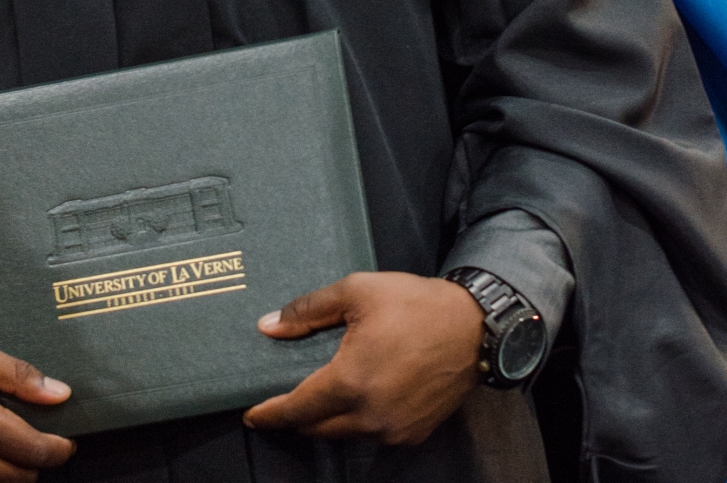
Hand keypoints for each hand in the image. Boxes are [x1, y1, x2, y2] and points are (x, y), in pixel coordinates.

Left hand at [244, 272, 482, 446]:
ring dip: (327, 419)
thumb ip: (308, 310)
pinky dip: (357, 421)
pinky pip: (373, 434)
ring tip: (318, 394)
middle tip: (282, 400)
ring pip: (345, 433)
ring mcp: (394, 430)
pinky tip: (357, 397)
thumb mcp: (357, 291)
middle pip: (318, 427)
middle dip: (297, 417)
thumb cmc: (415, 304)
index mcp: (351, 382)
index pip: (298, 409)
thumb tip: (269, 326)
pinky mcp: (413, 433)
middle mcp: (371, 416)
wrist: (474, 328)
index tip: (253, 415)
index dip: (271, 414)